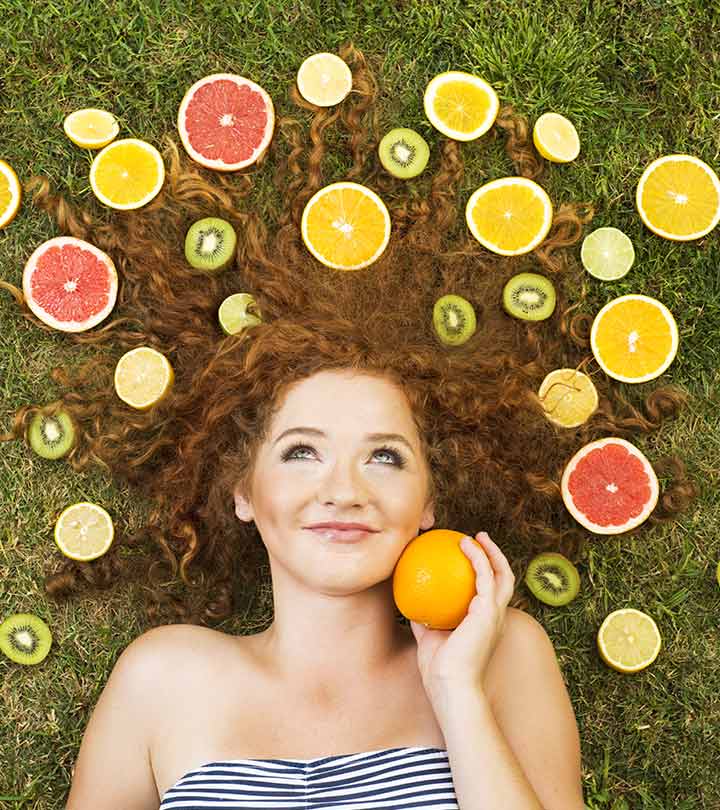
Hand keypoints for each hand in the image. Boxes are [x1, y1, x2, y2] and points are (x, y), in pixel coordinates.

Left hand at [409, 532, 515, 699]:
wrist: (450, 686)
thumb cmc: (439, 670)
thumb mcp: (429, 638)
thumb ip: (423, 619)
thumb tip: (408, 601)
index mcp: (485, 625)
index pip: (491, 594)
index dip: (486, 574)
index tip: (470, 558)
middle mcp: (495, 618)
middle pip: (504, 580)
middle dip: (496, 557)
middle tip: (479, 540)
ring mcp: (495, 614)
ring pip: (502, 574)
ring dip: (491, 552)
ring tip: (475, 537)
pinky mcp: (488, 611)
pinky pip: (485, 575)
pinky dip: (478, 557)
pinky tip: (464, 546)